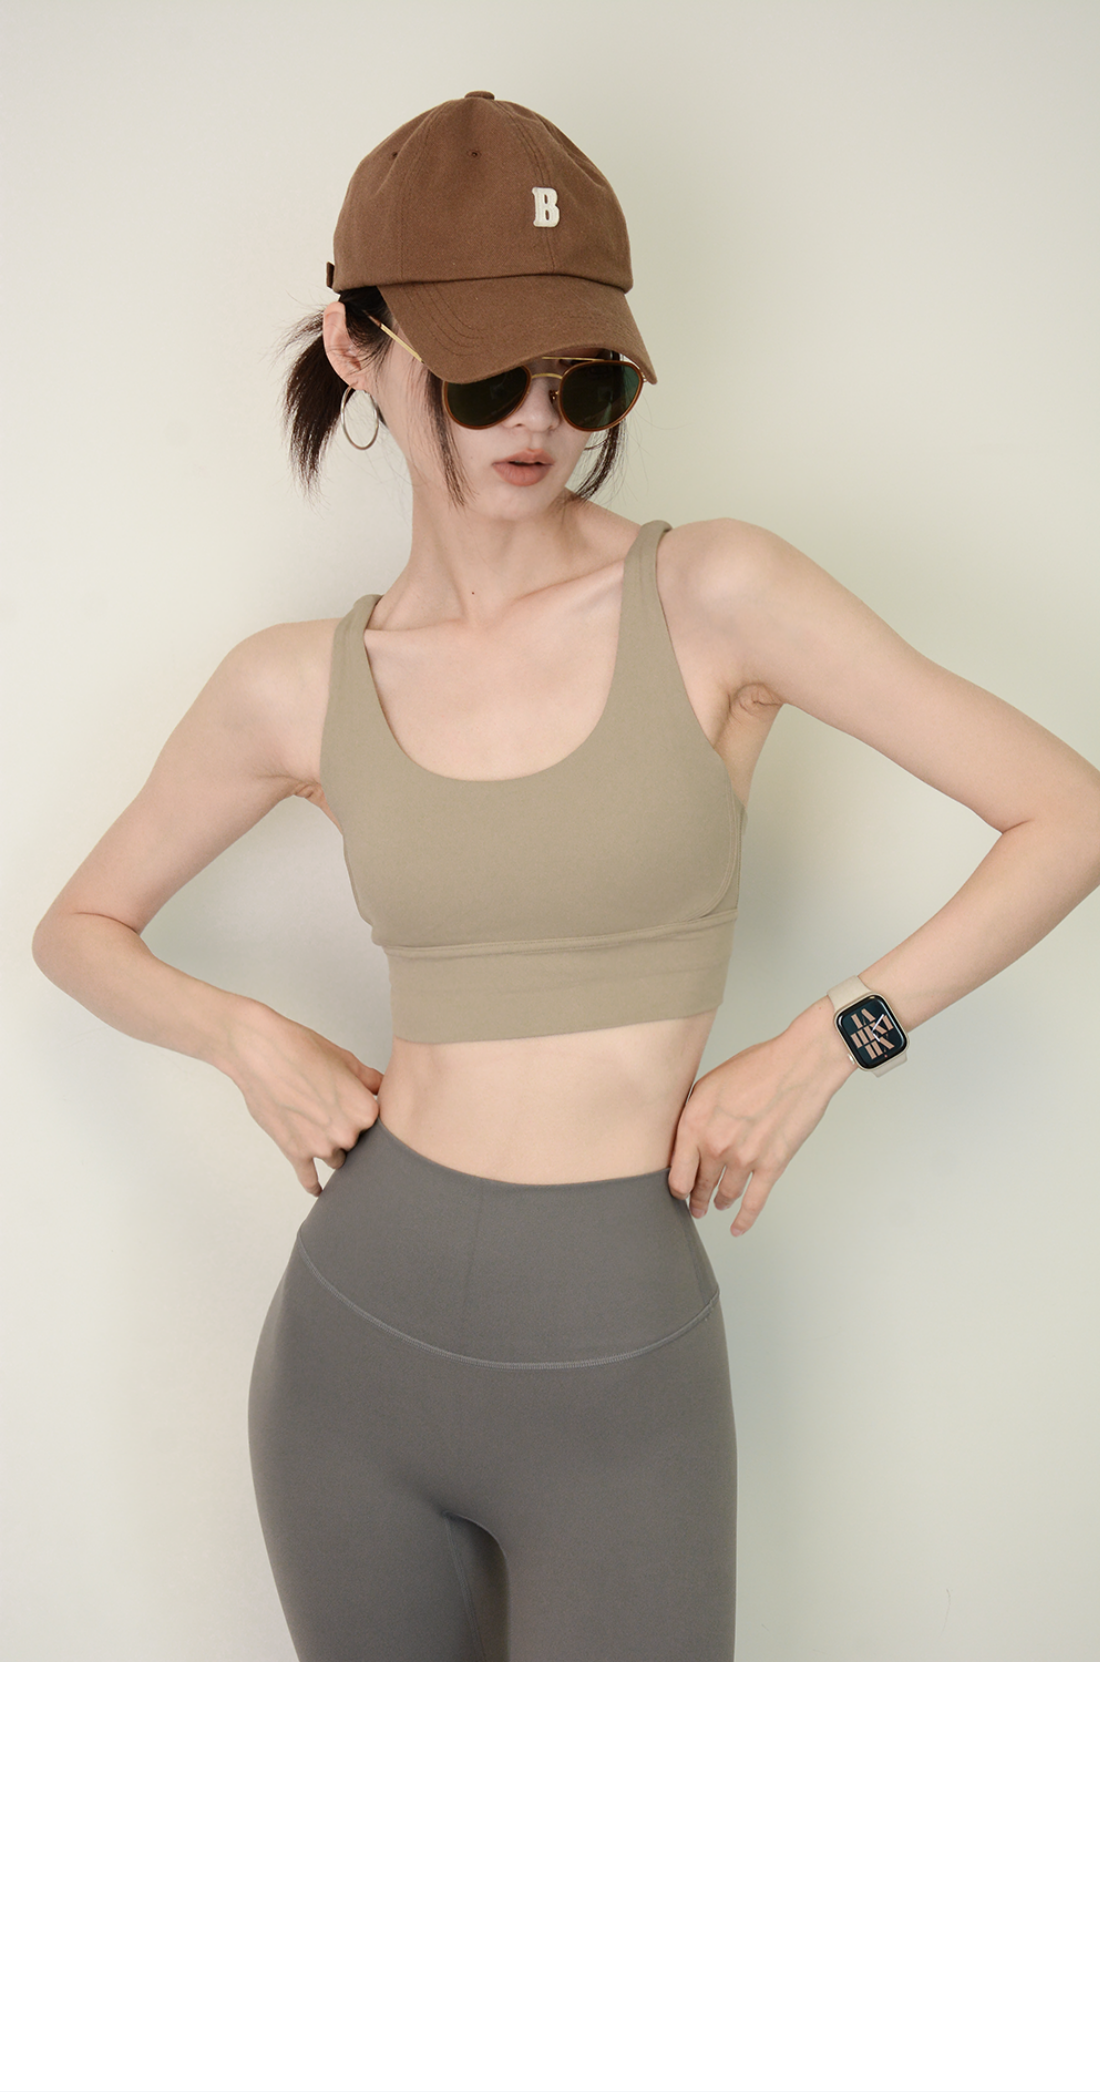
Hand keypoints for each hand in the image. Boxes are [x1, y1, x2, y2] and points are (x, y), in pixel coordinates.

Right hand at [221, 1001, 382, 1195]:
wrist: (260, 1054)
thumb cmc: (301, 1050)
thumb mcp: (345, 1060)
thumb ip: (370, 1081)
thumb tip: (384, 1087)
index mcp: (365, 1111)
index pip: (379, 1126)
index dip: (367, 1116)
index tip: (358, 1109)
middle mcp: (346, 1134)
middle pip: (357, 1144)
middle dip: (348, 1131)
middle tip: (333, 1113)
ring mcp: (320, 1147)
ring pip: (336, 1159)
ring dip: (330, 1149)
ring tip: (319, 1130)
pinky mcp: (295, 1152)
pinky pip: (309, 1178)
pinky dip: (313, 1184)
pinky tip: (318, 1190)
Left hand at [668, 999, 853, 1234]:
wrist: (800, 1064)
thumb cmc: (758, 1066)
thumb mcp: (710, 1084)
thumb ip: (694, 1115)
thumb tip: (684, 1139)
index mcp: (695, 1123)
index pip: (676, 1172)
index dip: (675, 1186)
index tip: (676, 1190)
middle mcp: (715, 1145)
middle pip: (698, 1186)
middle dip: (694, 1199)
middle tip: (693, 1205)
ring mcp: (744, 1159)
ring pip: (725, 1194)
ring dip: (718, 1202)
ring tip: (716, 1205)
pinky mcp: (771, 1165)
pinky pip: (753, 1202)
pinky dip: (744, 1219)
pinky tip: (737, 1228)